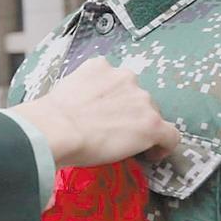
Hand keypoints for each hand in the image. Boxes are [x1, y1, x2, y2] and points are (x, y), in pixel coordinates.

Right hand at [13, 58, 178, 166]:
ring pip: (153, 115)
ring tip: (128, 145)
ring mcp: (141, 100)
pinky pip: (171, 136)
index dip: (117, 102)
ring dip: (143, 128)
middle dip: (130, 114)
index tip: (111, 116)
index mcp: (102, 66)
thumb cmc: (50, 115)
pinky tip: (151, 155)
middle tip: (114, 133)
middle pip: (138, 98)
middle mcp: (126, 77)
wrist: (55, 129)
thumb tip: (83, 109)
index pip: (119, 82)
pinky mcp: (152, 124)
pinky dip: (163, 146)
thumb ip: (83, 91)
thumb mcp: (66, 88)